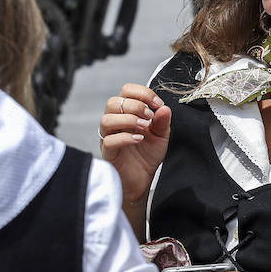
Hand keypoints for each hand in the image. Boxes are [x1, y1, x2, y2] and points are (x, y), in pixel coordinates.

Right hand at [98, 83, 170, 215]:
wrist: (142, 180)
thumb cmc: (147, 156)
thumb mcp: (161, 136)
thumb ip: (162, 121)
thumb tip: (164, 108)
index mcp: (126, 113)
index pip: (126, 91)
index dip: (142, 93)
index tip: (158, 104)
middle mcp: (115, 122)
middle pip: (113, 102)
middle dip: (134, 106)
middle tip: (149, 117)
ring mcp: (108, 137)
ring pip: (106, 120)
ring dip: (128, 120)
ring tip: (144, 128)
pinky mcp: (108, 153)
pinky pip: (108, 141)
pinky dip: (125, 137)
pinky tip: (139, 140)